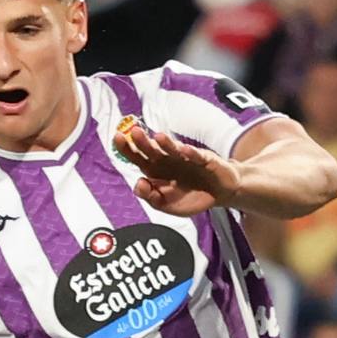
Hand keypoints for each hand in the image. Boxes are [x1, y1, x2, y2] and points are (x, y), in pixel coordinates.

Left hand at [112, 116, 235, 216]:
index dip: (127, 149)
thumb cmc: (190, 197)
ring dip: (166, 143)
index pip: (138, 157)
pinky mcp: (205, 161)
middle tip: (134, 132)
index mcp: (156, 170)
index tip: (117, 138)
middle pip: (152, 150)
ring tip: (158, 137)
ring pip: (174, 149)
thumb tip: (139, 183)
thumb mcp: (167, 205)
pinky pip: (198, 156)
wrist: (219, 194)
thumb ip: (151, 198)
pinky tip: (184, 150)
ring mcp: (186, 159)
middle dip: (143, 141)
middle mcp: (168, 161)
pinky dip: (192, 153)